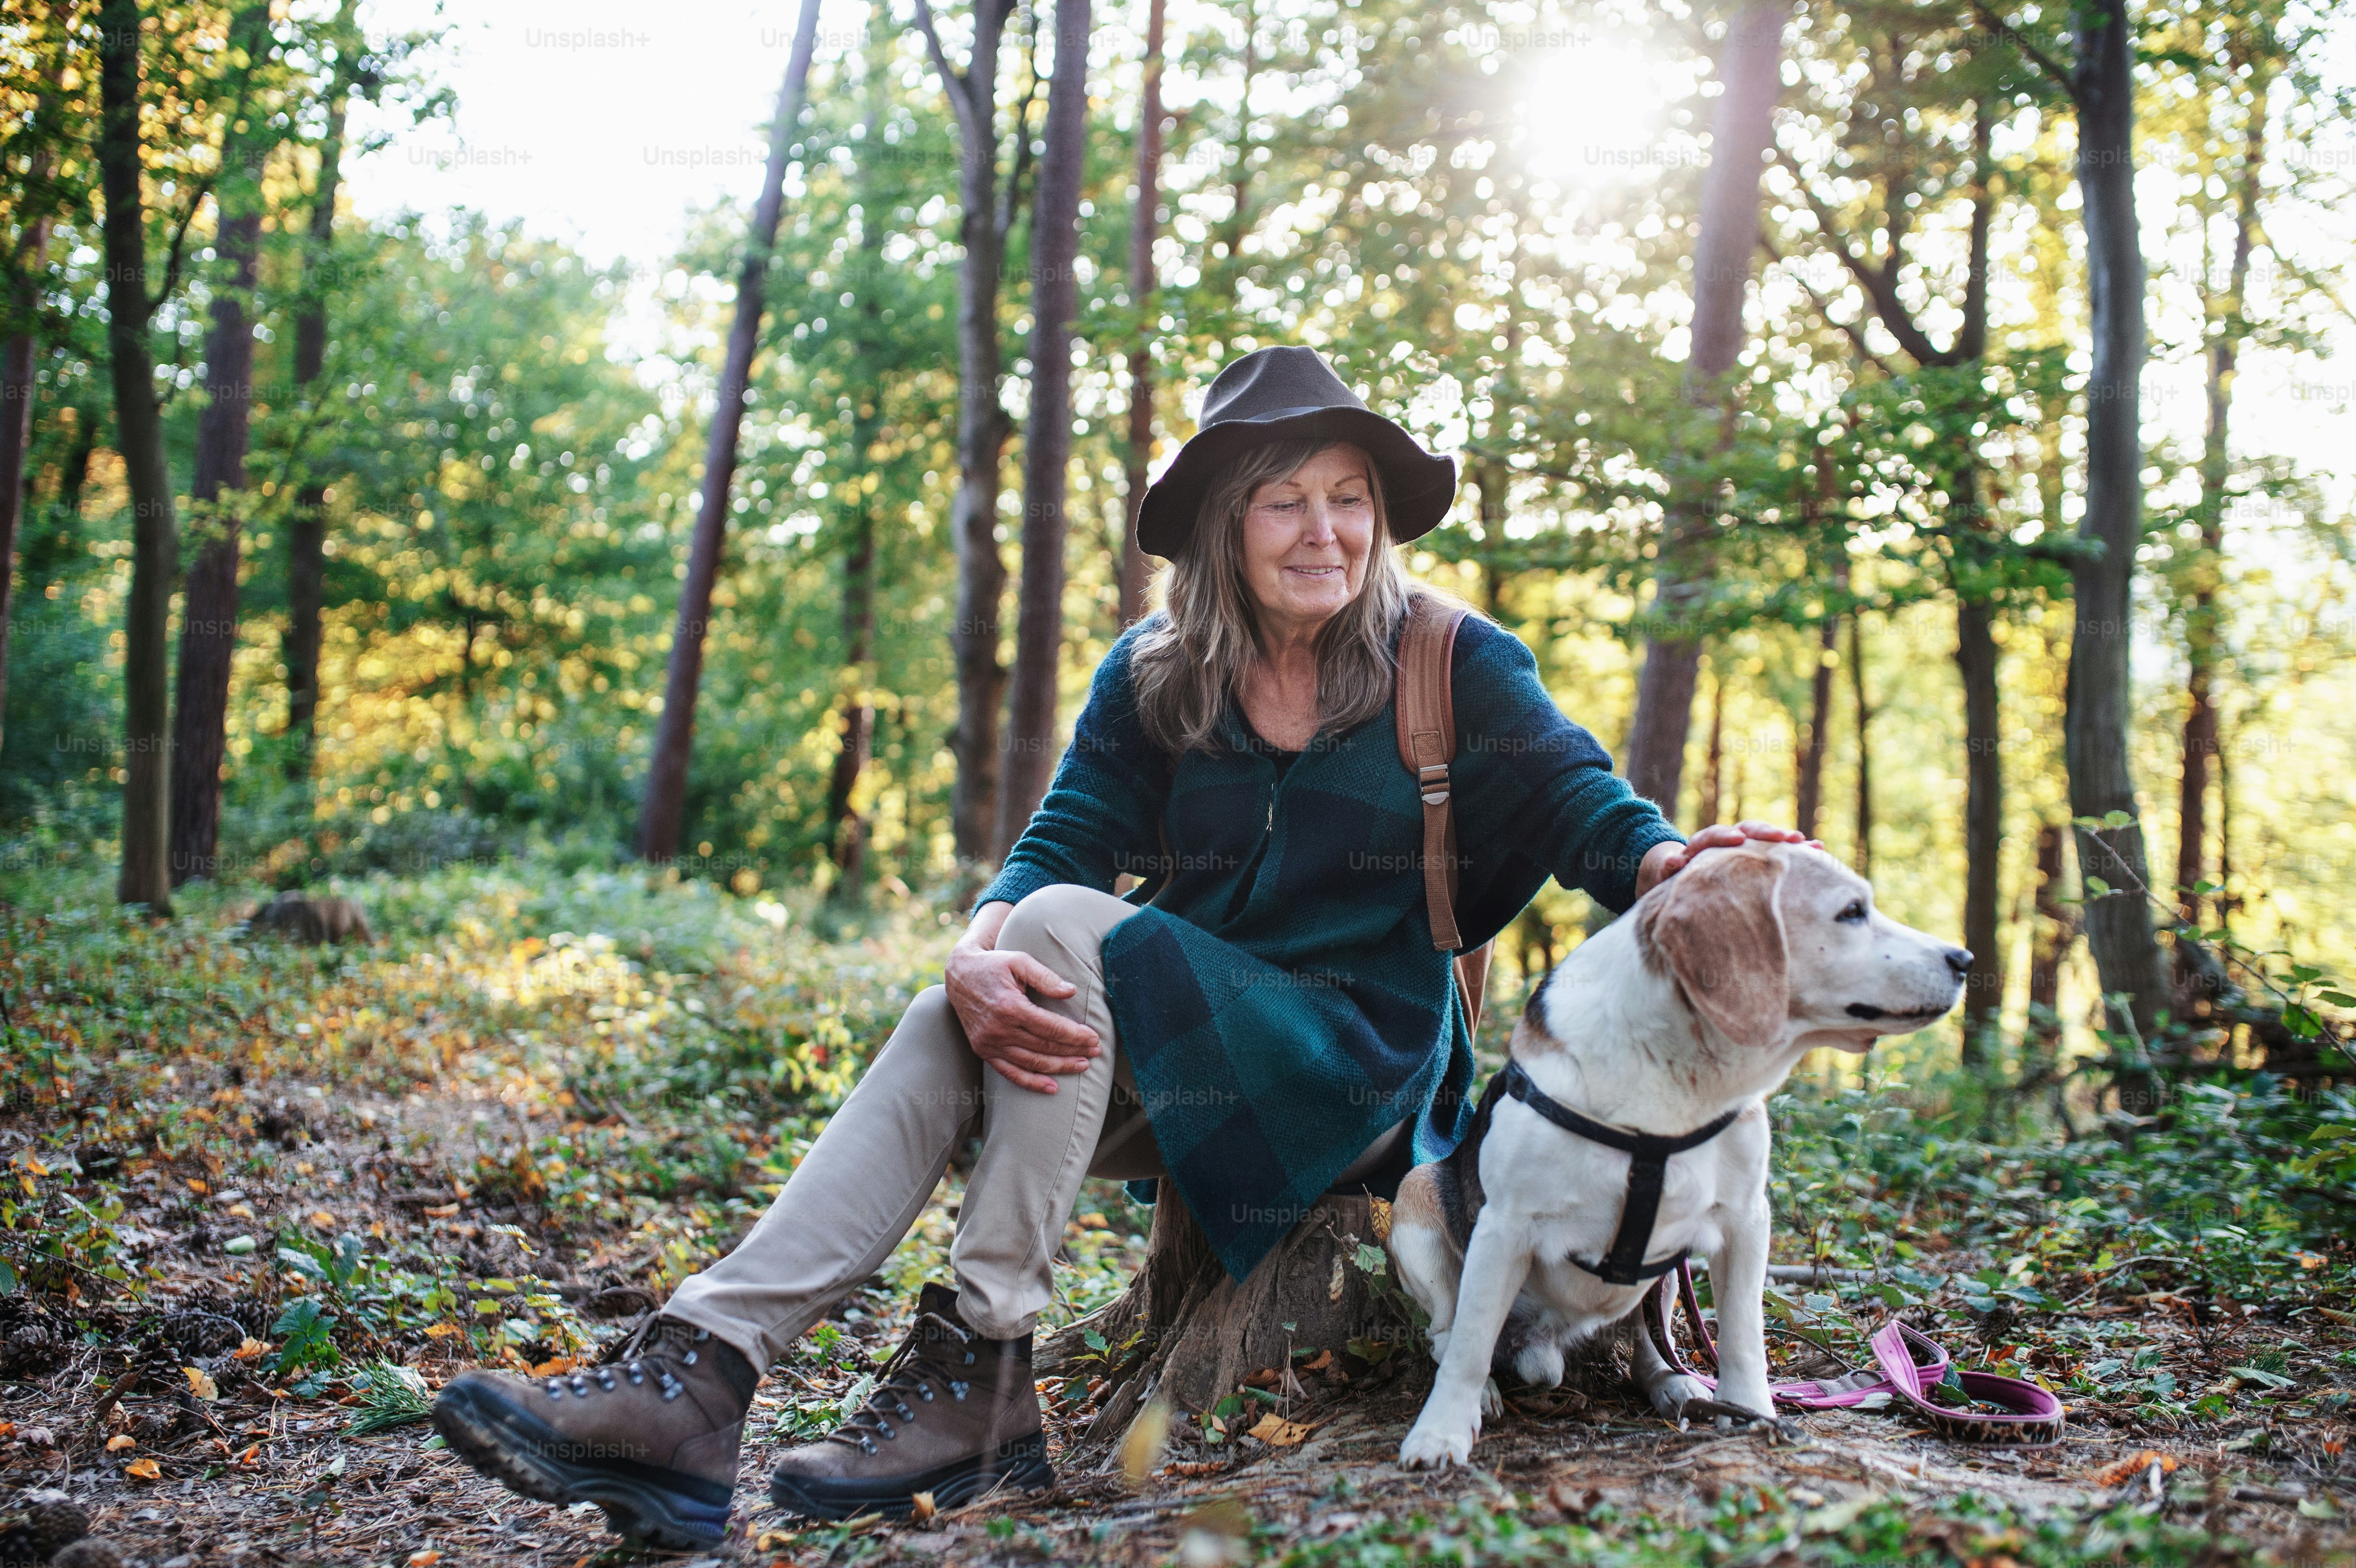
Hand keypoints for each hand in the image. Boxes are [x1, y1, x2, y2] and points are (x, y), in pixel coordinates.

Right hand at [945, 905, 1100, 1092]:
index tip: (1094, 1038)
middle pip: (1044, 1047)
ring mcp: (990, 1043)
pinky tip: (1052, 1087)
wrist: (959, 975)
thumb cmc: (994, 965)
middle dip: (1073, 1051)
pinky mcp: (984, 1051)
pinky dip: (1031, 1082)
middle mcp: (999, 1029)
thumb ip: (1045, 977)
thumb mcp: (1019, 961)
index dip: (1075, 1035)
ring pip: (1032, 1062)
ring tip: (1082, 1066)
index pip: (1051, 1028)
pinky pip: (1010, 1073)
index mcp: (1010, 1006)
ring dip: (1059, 1067)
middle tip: (1096, 1052)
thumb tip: (1070, 991)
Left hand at [1635, 821, 1821, 897]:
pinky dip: (1796, 850)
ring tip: (1808, 844)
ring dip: (1784, 840)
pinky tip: (1818, 849)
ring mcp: (1741, 849)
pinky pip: (1777, 852)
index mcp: (1700, 846)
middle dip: (1765, 833)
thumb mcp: (1662, 877)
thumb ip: (1667, 869)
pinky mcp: (1755, 858)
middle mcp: (1724, 842)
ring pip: (1764, 839)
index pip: (1712, 835)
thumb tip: (1674, 860)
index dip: (1724, 836)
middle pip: (1745, 830)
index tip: (1737, 839)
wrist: (1676, 878)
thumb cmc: (1669, 882)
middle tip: (1785, 838)